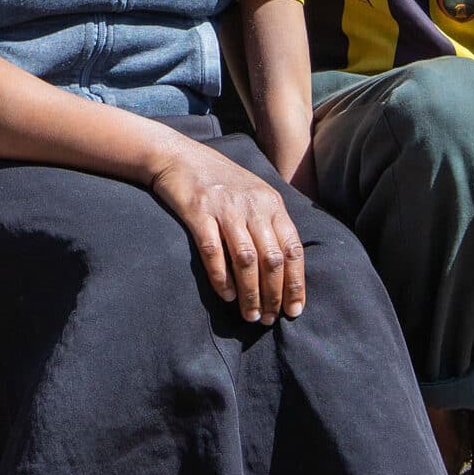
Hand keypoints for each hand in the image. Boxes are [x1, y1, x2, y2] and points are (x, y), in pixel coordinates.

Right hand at [149, 142, 304, 324]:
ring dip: (250, 293)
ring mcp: (225, 208)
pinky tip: (225, 295)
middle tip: (269, 319)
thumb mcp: (253, 194)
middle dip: (273, 295)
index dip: (295, 283)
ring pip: (246, 259)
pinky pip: (213, 250)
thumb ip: (270, 222)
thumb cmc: (218, 179)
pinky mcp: (198, 212)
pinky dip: (221, 277)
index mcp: (271, 203)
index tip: (294, 310)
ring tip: (250, 315)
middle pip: (271, 259)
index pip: (292, 249)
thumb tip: (284, 266)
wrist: (178, 155)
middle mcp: (252, 205)